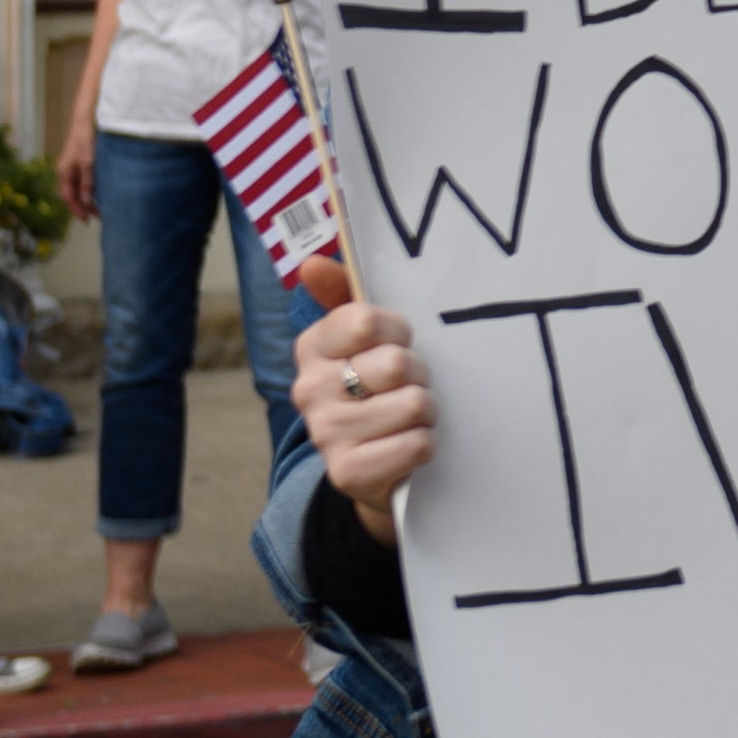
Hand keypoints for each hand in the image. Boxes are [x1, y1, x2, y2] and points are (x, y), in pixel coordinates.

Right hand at [56, 128, 97, 223]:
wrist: (86, 120)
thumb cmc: (86, 140)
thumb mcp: (88, 163)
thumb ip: (87, 182)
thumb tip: (87, 201)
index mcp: (64, 173)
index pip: (68, 197)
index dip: (77, 210)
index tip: (87, 220)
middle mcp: (67, 172)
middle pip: (73, 195)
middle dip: (83, 207)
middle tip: (98, 216)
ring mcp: (74, 168)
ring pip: (79, 189)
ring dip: (87, 199)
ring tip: (101, 208)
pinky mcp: (82, 163)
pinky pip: (84, 181)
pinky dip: (90, 190)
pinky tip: (100, 193)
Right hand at [295, 255, 432, 542]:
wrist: (373, 466)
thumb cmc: (377, 385)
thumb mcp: (365, 337)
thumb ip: (344, 292)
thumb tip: (313, 264)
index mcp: (312, 348)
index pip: (364, 320)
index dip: (398, 330)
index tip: (398, 341)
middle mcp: (310, 389)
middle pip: (397, 364)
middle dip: (419, 373)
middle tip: (411, 383)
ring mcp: (326, 434)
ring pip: (414, 404)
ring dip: (427, 409)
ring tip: (413, 414)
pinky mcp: (349, 473)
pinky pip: (418, 444)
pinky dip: (427, 443)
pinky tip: (410, 443)